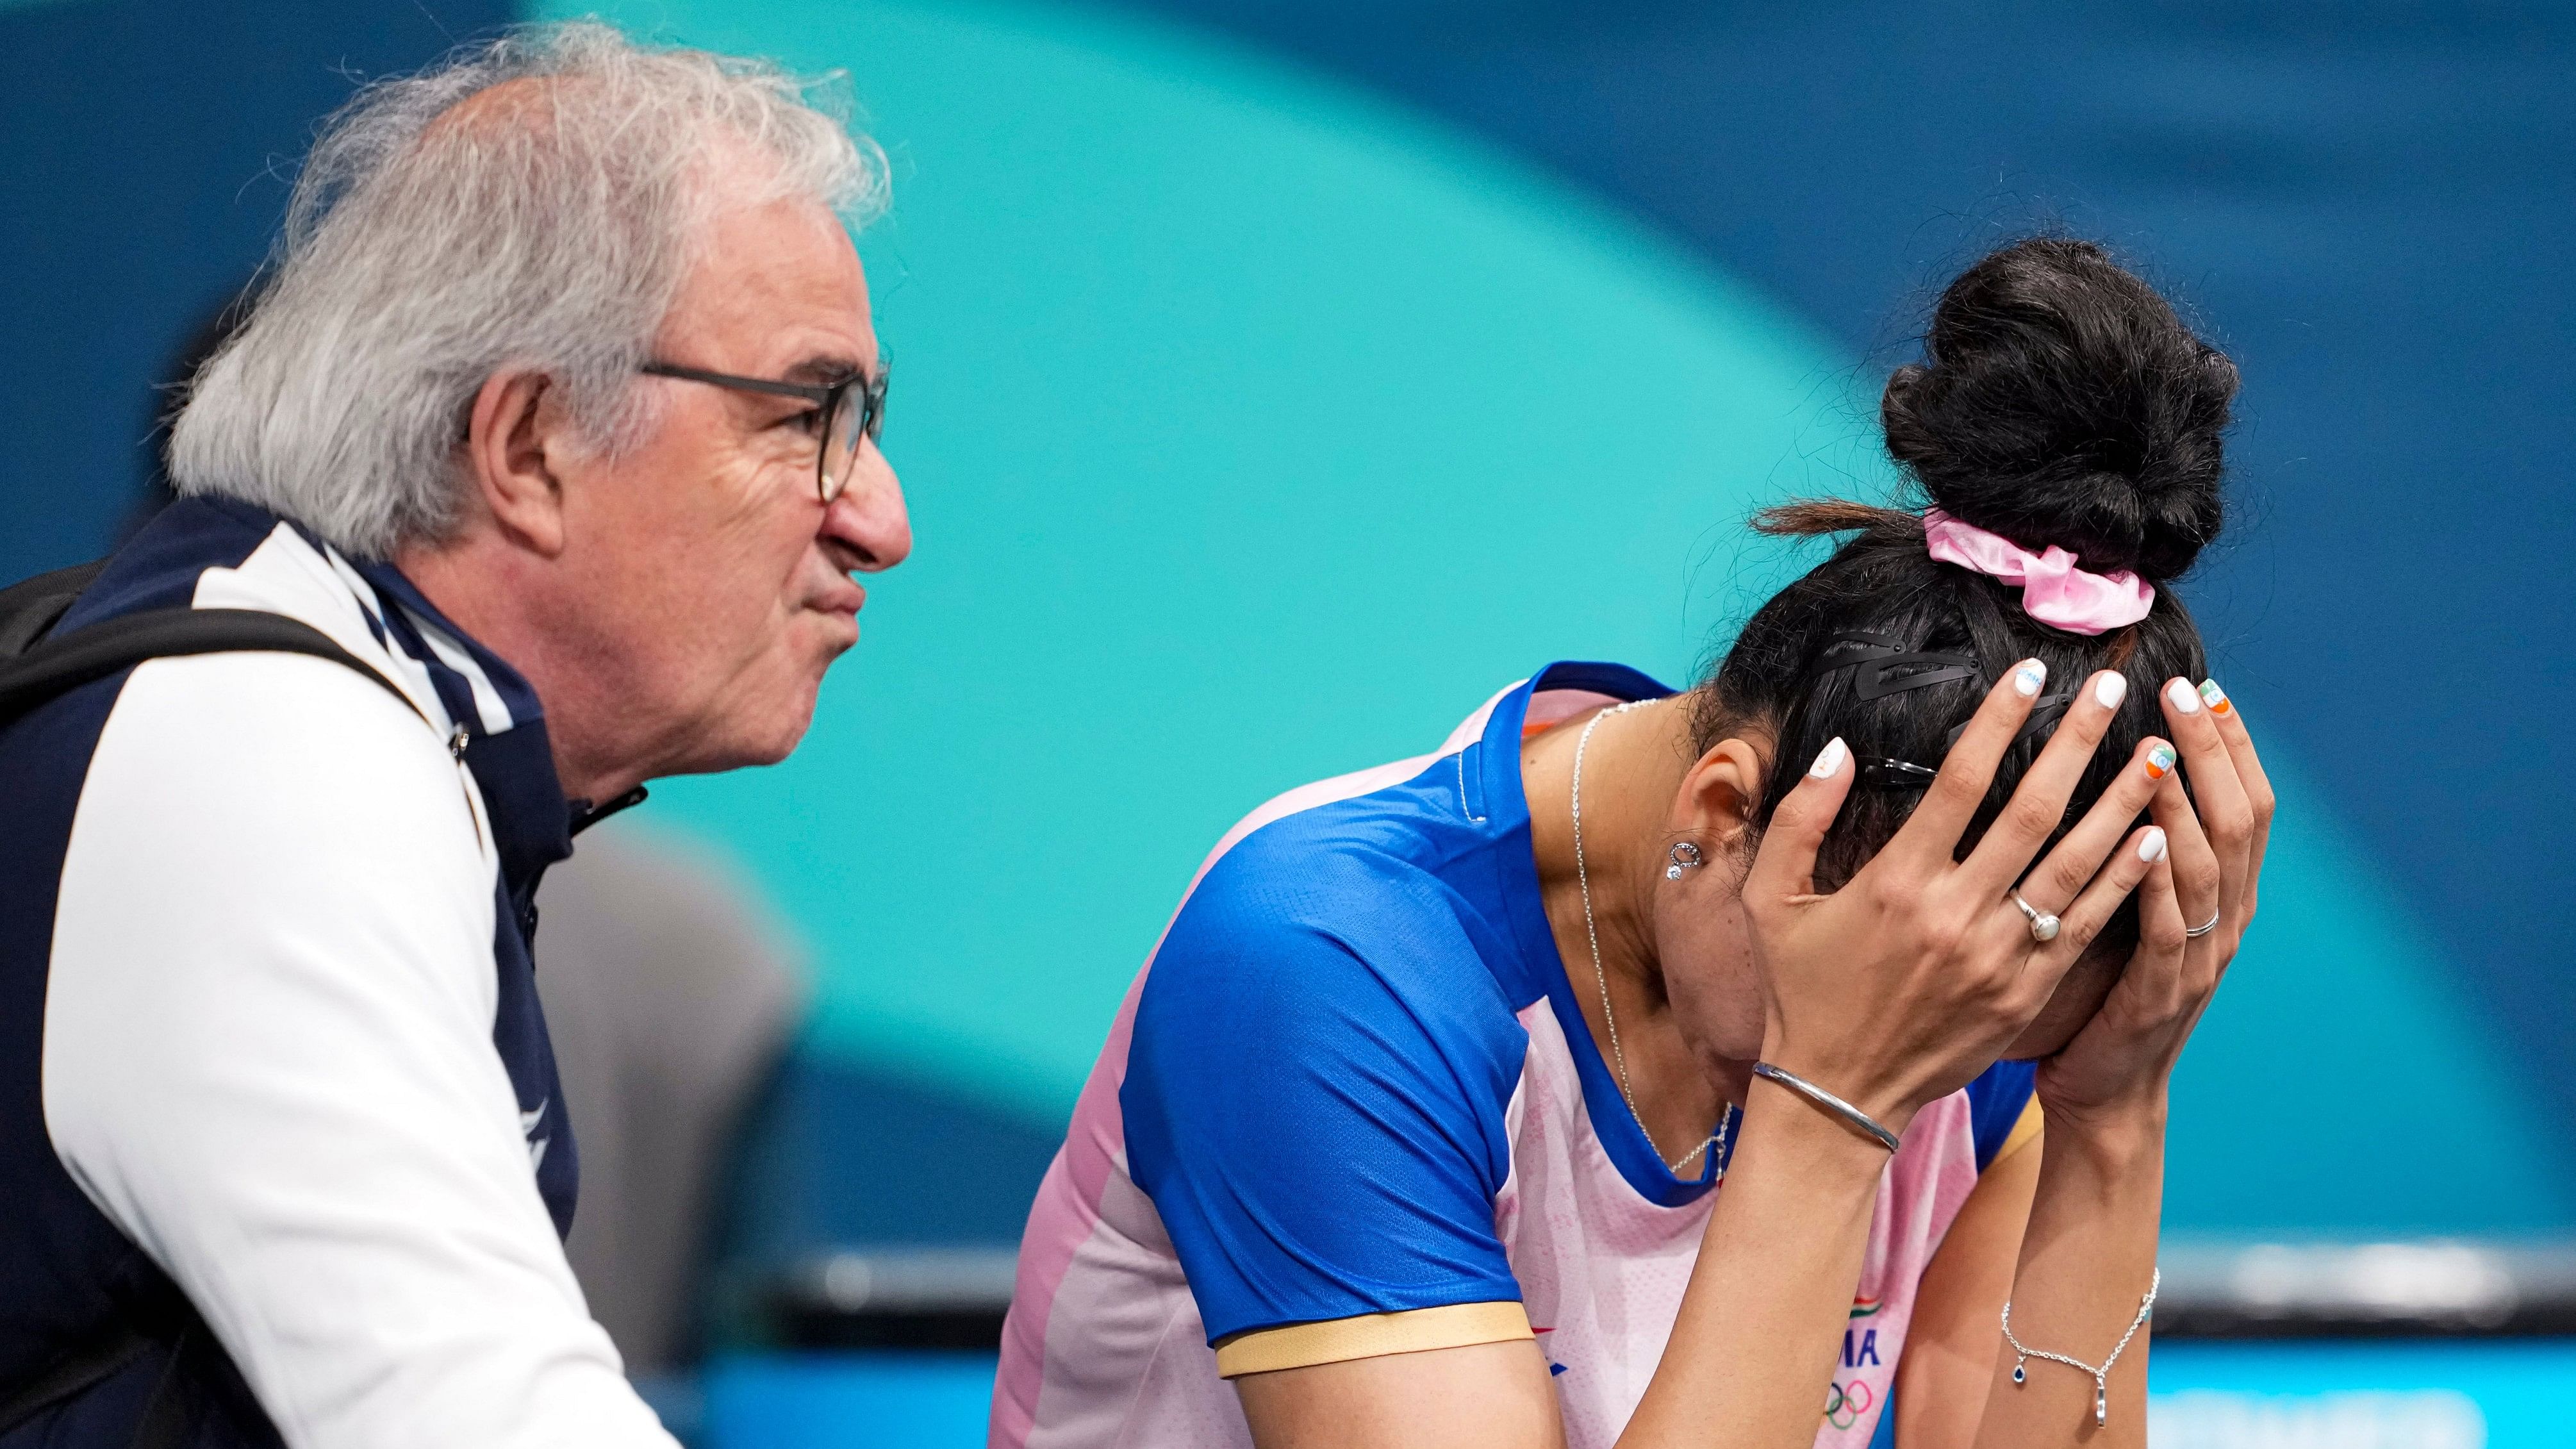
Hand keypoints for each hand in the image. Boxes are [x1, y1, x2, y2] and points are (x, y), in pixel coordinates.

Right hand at [1743, 664, 2178, 1135]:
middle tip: (2115, 689)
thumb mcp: (1769, 901)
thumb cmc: (1800, 990)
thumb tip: (1839, 751)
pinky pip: (2086, 925)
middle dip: (2079, 743)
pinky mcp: (2026, 993)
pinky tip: (2152, 838)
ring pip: (2074, 865)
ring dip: (2120, 804)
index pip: (1959, 782)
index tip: (2032, 674)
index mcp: (1896, 883)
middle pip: (2033, 811)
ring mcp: (1998, 957)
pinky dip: (2123, 880)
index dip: (1999, 721)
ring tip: (2155, 754)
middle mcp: (1955, 914)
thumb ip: (1799, 818)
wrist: (1838, 1094)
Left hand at [2039, 677, 2273, 1128]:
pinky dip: (2157, 880)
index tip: (2203, 683)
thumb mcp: (2132, 908)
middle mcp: (2224, 922)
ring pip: (2207, 867)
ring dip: (2184, 802)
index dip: (2231, 742)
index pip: (2246, 803)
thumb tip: (2117, 763)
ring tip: (2160, 746)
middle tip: (2182, 691)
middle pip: (2237, 820)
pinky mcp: (2157, 995)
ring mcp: (2196, 960)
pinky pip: (2165, 930)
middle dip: (2213, 750)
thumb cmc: (2105, 990)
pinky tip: (2142, 839)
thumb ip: (2136, 846)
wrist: (2104, 1090)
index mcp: (2222, 897)